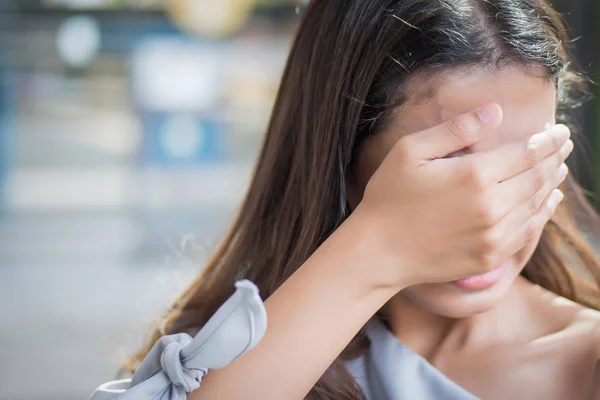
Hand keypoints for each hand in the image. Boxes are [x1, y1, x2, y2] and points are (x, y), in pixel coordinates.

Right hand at [356, 103, 571, 288]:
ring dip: (551, 183)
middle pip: (537, 177)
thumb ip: (455, 130)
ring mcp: (493, 236)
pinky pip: (527, 232)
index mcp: (474, 175)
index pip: (527, 152)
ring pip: (536, 204)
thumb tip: (495, 112)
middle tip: (565, 144)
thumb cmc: (388, 196)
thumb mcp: (410, 151)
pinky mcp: (489, 258)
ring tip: (559, 168)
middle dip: (555, 157)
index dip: (548, 139)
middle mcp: (491, 207)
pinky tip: (547, 202)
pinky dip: (542, 213)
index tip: (560, 130)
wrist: (377, 252)